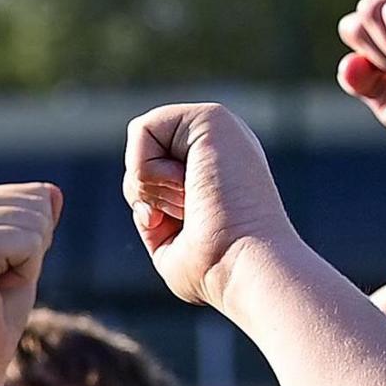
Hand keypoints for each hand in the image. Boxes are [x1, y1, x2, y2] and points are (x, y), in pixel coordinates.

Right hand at [0, 183, 60, 383]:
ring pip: (37, 221)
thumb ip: (33, 222)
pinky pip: (31, 243)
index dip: (32, 242)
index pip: (36, 193)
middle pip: (39, 202)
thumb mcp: (20, 259)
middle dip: (32, 251)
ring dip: (27, 264)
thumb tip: (54, 191)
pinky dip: (25, 273)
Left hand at [122, 101, 296, 306]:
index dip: (149, 203)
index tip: (181, 225)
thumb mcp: (172, 243)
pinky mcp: (211, 116)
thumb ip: (156, 215)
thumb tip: (145, 206)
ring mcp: (218, 129)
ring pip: (140, 142)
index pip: (148, 172)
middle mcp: (217, 145)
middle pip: (141, 156)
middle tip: (190, 215)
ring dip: (153, 188)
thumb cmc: (214, 269)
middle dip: (149, 195)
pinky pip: (141, 131)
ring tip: (195, 204)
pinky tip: (187, 188)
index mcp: (213, 170)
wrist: (245, 265)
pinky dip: (148, 171)